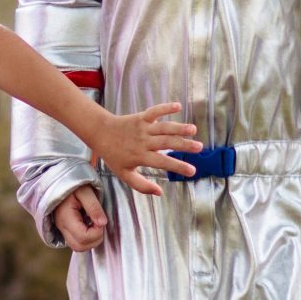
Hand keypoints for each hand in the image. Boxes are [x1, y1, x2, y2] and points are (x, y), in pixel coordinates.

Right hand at [49, 185, 109, 250]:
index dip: (97, 232)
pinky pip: (76, 241)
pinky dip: (86, 238)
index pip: (83, 237)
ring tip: (95, 224)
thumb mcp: (85, 190)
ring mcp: (61, 229)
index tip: (101, 219)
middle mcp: (61, 226)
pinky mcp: (64, 229)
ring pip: (78, 247)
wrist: (59, 178)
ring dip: (91, 240)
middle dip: (95, 239)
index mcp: (65, 217)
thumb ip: (94, 207)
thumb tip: (102, 223)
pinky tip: (89, 224)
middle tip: (99, 223)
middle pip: (80, 247)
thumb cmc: (73, 183)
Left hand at [86, 102, 200, 195]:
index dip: (177, 166)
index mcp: (140, 156)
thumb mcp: (124, 174)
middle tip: (199, 147)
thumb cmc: (114, 156)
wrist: (100, 133)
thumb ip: (141, 185)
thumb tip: (160, 193)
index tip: (192, 171)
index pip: (162, 162)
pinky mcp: (141, 117)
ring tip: (193, 129)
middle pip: (166, 143)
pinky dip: (165, 107)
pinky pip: (154, 111)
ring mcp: (143, 128)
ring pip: (163, 127)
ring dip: (179, 127)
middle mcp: (143, 141)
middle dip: (183, 145)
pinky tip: (178, 106)